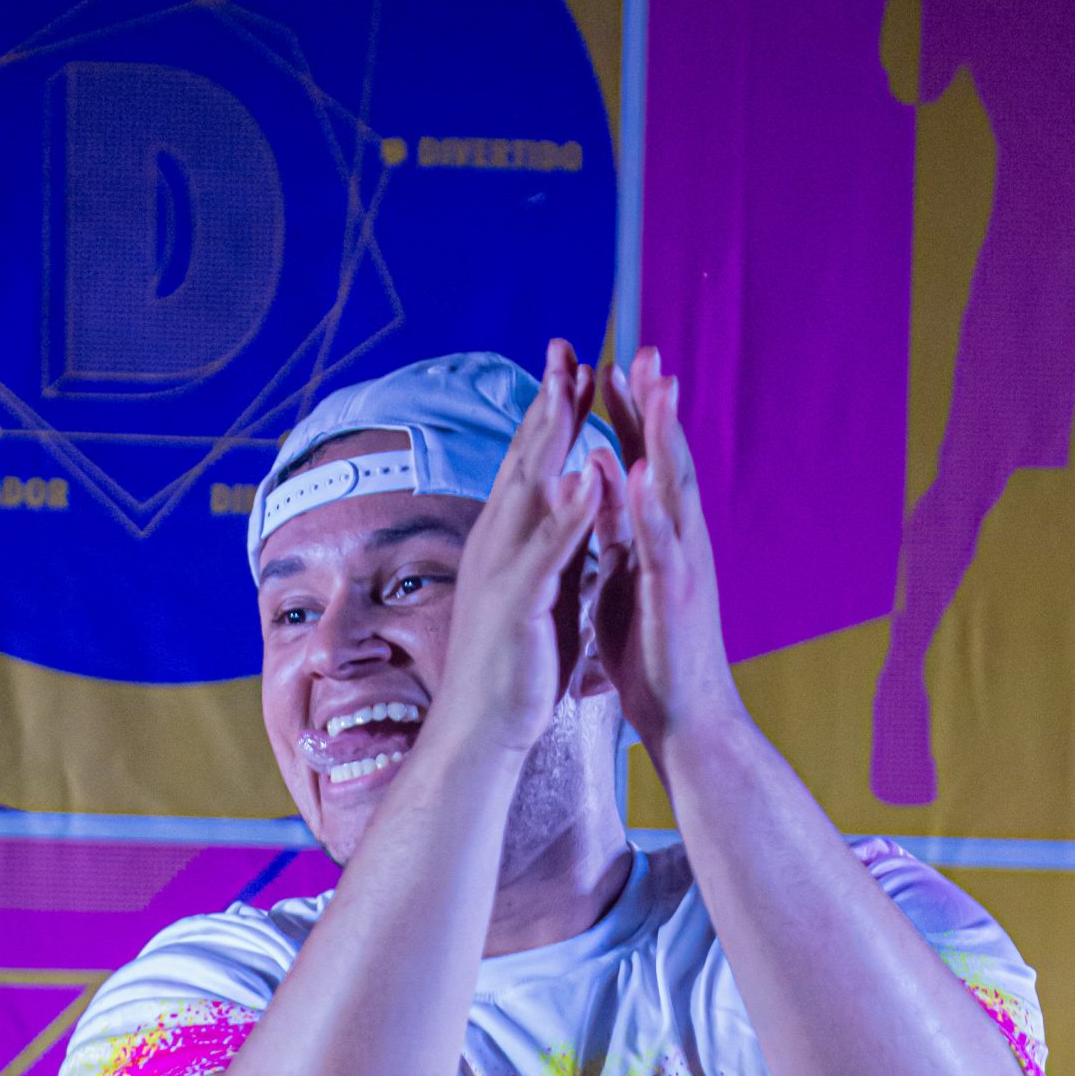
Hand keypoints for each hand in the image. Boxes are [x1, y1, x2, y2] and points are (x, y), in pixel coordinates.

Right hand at [435, 340, 601, 756]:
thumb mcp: (540, 590)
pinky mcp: (517, 605)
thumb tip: (571, 506)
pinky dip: (569, 512)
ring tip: (574, 387)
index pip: (533, 464)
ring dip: (552, 437)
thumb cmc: (514, 665)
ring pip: (529, 490)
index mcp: (511, 541)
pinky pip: (547, 550)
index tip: (574, 366)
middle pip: (526, 460)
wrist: (484, 728)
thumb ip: (555, 545)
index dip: (552, 414)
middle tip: (566, 347)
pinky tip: (590, 477)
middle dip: (547, 402)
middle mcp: (499, 544)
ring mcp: (504, 571)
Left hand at [591, 348, 741, 763]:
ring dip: (663, 437)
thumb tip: (608, 497)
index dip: (629, 416)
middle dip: (655, 406)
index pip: (642, 463)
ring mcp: (682, 565)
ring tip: (655, 387)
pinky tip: (638, 474)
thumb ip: (619, 536)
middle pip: (665, 460)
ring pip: (673, 490)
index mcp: (659, 538)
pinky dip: (649, 507)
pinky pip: (660, 545)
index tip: (612, 366)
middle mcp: (678, 541)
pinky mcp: (675, 597)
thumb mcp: (626, 582)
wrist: (686, 719)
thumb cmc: (656, 655)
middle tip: (645, 350)